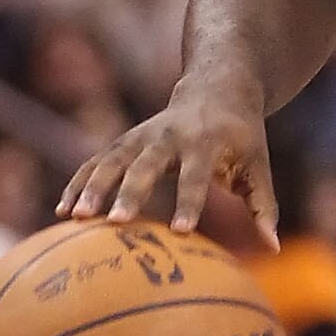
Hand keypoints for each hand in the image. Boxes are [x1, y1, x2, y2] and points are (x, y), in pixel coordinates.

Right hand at [59, 74, 278, 244]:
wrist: (217, 87)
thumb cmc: (242, 136)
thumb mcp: (258, 165)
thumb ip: (263, 206)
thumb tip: (272, 247)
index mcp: (205, 142)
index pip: (195, 176)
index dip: (189, 203)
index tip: (181, 232)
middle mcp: (168, 136)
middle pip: (144, 165)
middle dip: (129, 193)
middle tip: (115, 223)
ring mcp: (141, 136)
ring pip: (110, 160)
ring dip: (92, 187)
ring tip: (75, 218)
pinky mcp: (124, 141)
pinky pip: (96, 162)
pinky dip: (79, 183)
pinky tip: (63, 213)